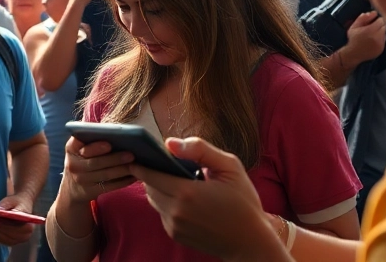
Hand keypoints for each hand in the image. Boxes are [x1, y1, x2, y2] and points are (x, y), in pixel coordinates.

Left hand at [0, 195, 36, 246]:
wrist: (21, 204)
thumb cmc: (17, 202)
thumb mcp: (12, 200)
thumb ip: (5, 205)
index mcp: (29, 226)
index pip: (16, 230)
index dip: (4, 226)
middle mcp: (25, 236)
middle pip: (9, 236)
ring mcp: (18, 240)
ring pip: (3, 239)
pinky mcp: (11, 241)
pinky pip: (0, 240)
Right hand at [61, 136, 135, 203]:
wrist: (72, 187)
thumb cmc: (82, 159)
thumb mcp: (80, 148)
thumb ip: (91, 138)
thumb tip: (115, 130)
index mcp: (71, 148)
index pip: (82, 146)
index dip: (96, 147)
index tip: (109, 145)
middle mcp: (73, 165)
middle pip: (95, 162)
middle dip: (114, 159)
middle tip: (131, 155)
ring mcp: (80, 180)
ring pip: (104, 175)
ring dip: (122, 170)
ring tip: (135, 165)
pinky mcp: (90, 192)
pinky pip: (109, 187)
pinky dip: (123, 181)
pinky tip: (133, 176)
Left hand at [129, 137, 284, 260]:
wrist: (250, 242)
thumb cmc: (243, 202)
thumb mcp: (229, 167)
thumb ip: (199, 150)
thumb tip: (170, 143)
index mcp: (187, 193)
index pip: (150, 175)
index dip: (141, 164)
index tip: (136, 153)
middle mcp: (176, 212)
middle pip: (148, 188)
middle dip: (150, 174)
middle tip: (157, 162)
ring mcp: (175, 226)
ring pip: (154, 201)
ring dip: (157, 188)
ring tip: (172, 177)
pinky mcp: (176, 235)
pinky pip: (162, 213)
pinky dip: (166, 202)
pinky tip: (183, 196)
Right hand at [342, 12, 385, 65]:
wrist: (353, 54)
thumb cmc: (353, 39)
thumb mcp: (354, 26)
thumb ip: (363, 18)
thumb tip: (373, 13)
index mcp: (371, 30)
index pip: (381, 20)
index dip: (377, 20)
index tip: (373, 22)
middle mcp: (378, 37)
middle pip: (384, 26)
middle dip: (379, 26)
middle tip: (373, 28)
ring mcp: (380, 44)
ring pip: (385, 33)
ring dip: (381, 32)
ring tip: (373, 35)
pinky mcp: (381, 49)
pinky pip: (384, 41)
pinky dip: (380, 39)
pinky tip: (374, 41)